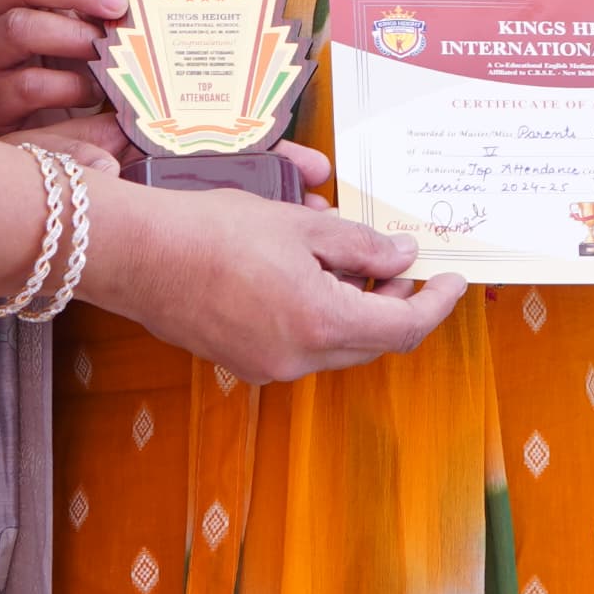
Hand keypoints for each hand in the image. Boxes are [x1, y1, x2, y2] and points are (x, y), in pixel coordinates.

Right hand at [0, 0, 127, 133]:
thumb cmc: (60, 72)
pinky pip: (25, 85)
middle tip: (116, 4)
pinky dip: (67, 86)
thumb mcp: (78, 32)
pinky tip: (95, 91)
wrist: (31, 136)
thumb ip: (101, 9)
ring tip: (105, 47)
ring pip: (17, 28)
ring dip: (70, 34)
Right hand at [89, 177, 465, 385]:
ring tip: (355, 264)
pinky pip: (302, 347)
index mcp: (322, 322)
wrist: (140, 256)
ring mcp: (269, 367)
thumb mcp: (300, 225)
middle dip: (398, 305)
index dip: (435, 303)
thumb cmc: (215, 230)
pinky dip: (321, 318)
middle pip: (374, 341)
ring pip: (338, 346)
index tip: (452, 279)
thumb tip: (403, 256)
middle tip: (404, 266)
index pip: (404, 326)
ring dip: (358, 310)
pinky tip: (311, 280)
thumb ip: (360, 245)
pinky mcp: (244, 363)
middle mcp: (299, 358)